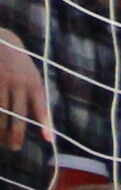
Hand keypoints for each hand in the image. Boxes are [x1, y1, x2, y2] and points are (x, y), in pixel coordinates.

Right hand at [0, 24, 46, 148]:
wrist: (3, 42)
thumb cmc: (21, 68)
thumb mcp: (34, 81)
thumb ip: (40, 105)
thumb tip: (48, 136)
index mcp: (34, 84)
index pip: (41, 107)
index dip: (44, 124)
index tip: (47, 140)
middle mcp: (18, 82)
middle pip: (16, 114)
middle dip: (15, 134)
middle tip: (13, 148)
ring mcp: (1, 80)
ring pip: (0, 111)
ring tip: (0, 141)